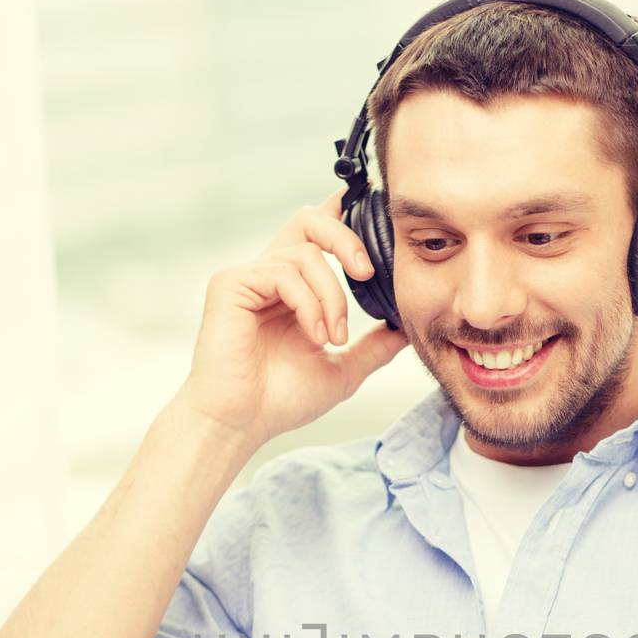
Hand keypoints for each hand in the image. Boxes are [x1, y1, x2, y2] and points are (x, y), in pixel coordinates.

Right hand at [179, 186, 409, 446]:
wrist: (241, 423)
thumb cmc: (281, 400)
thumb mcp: (342, 370)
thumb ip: (373, 346)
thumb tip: (406, 329)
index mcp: (292, 287)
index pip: (316, 234)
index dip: (342, 215)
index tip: (372, 214)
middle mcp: (269, 274)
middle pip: (310, 220)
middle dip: (346, 238)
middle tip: (367, 272)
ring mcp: (248, 277)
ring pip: (306, 254)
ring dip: (332, 297)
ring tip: (332, 339)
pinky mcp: (231, 284)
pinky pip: (284, 273)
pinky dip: (309, 304)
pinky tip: (314, 336)